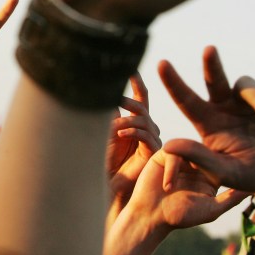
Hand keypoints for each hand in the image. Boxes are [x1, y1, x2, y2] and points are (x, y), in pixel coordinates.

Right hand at [103, 147, 245, 254]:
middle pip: (205, 151)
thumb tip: (254, 190)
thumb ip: (231, 199)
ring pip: (189, 149)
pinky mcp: (162, 156)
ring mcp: (179, 159)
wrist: (151, 216)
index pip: (220, 162)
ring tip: (179, 184)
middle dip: (205, 158)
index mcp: (208, 175)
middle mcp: (194, 164)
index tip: (232, 163)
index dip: (224, 162)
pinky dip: (171, 170)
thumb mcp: (211, 209)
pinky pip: (172, 153)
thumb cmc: (181, 216)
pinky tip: (168, 187)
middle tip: (199, 174)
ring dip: (185, 167)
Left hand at [106, 73, 161, 204]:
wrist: (105, 185)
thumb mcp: (102, 130)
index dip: (138, 83)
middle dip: (129, 100)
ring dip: (127, 121)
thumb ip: (106, 113)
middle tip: (114, 98)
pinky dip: (133, 132)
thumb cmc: (101, 160)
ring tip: (113, 127)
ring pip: (144, 121)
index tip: (131, 69)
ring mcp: (151, 141)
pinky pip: (146, 137)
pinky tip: (120, 133)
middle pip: (143, 107)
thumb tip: (101, 90)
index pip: (141, 98)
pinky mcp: (153, 155)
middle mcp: (146, 130)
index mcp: (135, 122)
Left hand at [160, 46, 254, 207]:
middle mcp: (224, 106)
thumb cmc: (248, 174)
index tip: (161, 64)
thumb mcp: (222, 171)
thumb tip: (168, 146)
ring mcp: (246, 101)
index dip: (173, 82)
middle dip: (211, 64)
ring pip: (246, 86)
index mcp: (208, 120)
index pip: (186, 99)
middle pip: (214, 79)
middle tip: (209, 49)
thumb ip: (198, 158)